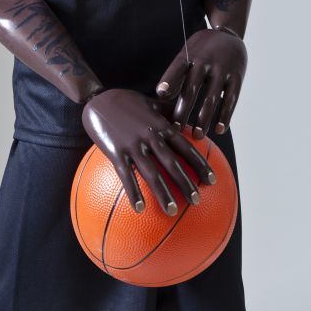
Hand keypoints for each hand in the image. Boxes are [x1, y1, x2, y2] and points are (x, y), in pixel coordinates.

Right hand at [81, 88, 215, 216]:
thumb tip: (187, 118)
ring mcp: (133, 144)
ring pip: (151, 173)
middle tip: (197, 201)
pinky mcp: (116, 151)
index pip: (185, 147)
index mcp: (161, 125)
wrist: (98, 99)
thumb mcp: (151, 102)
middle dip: (186, 182)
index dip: (200, 164)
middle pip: (172, 163)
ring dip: (163, 193)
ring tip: (172, 211)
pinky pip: (126, 175)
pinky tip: (139, 209)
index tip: (212, 180)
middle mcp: (150, 136)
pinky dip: (133, 192)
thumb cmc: (126, 101)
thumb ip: (169, 111)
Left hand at [155, 28, 247, 137]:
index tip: (160, 94)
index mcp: (189, 55)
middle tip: (176, 129)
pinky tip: (219, 129)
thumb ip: (177, 74)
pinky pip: (230, 99)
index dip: (169, 80)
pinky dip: (225, 115)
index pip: (177, 67)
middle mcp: (205, 61)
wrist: (229, 34)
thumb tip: (162, 96)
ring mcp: (222, 69)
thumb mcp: (187, 54)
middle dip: (183, 109)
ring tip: (197, 135)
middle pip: (192, 88)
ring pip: (211, 97)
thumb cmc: (202, 49)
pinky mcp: (237, 76)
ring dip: (204, 118)